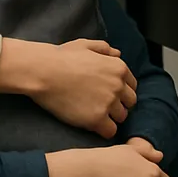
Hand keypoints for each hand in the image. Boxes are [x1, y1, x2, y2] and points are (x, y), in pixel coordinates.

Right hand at [0, 38, 136, 138]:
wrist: (45, 72)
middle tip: (103, 107)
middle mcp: (118, 85)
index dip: (121, 91)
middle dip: (119, 105)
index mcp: (119, 68)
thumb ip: (106, 49)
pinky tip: (93, 126)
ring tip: (96, 116)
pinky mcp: (96, 119)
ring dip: (111, 118)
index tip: (109, 95)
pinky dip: (104, 130)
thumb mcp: (87, 45)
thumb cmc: (63, 57)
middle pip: (130, 103)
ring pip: (121, 118)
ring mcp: (108, 103)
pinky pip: (110, 131)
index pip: (132, 86)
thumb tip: (118, 54)